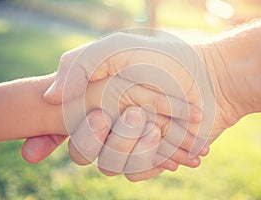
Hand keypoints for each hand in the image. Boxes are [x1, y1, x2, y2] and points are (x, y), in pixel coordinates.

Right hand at [43, 31, 239, 148]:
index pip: (66, 129)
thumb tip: (49, 97)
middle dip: (111, 138)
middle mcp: (110, 125)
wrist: (210, 77)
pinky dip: (153, 163)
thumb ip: (78, 65)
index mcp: (96, 103)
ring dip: (135, 150)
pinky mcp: (152, 155)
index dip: (67, 134)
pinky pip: (139, 172)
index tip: (99, 116)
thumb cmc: (165, 60)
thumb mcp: (116, 49)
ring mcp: (131, 142)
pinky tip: (172, 153)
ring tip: (158, 129)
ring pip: (112, 165)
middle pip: (88, 152)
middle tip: (137, 115)